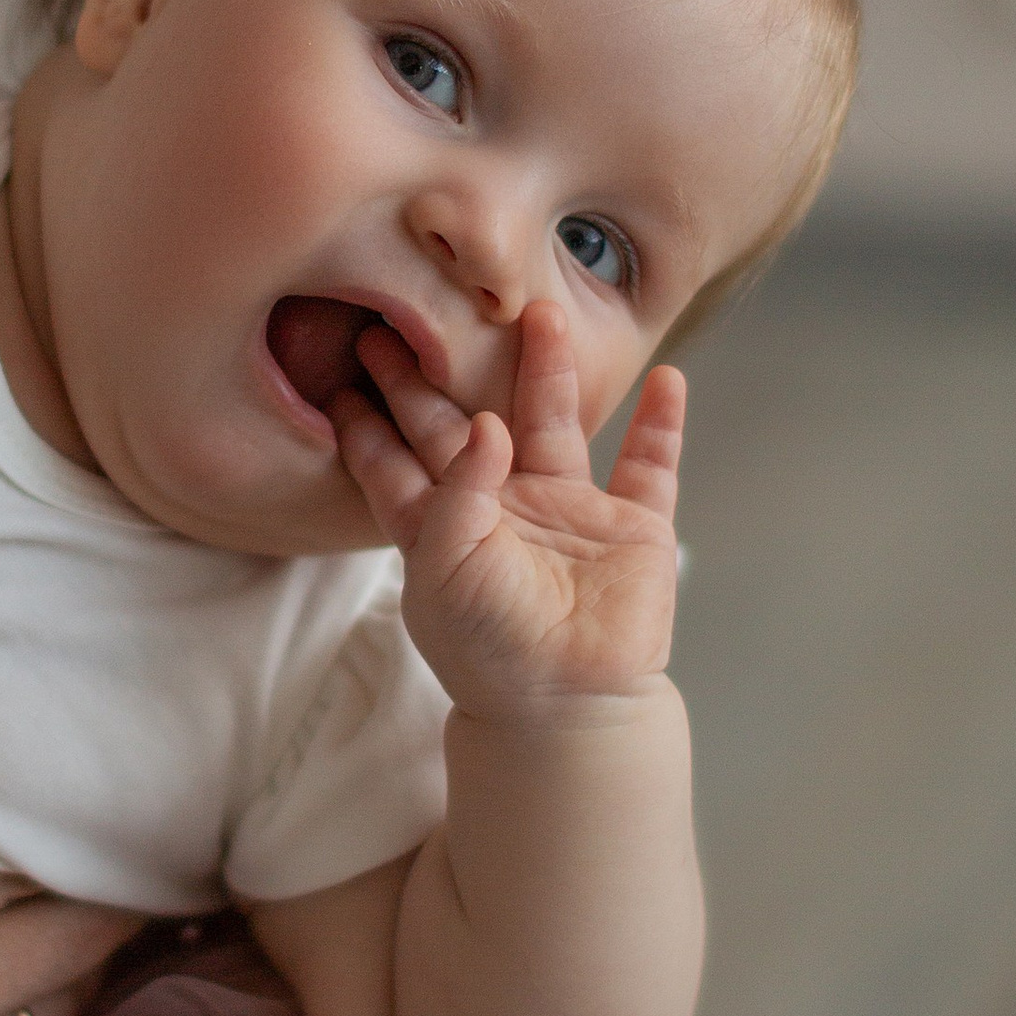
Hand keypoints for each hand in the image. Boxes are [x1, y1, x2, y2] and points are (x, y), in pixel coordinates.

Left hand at [335, 302, 684, 715]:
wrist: (566, 707)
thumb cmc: (488, 646)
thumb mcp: (444, 566)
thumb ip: (456, 489)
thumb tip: (486, 423)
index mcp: (443, 525)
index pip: (397, 459)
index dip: (371, 416)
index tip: (345, 362)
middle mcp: (502, 509)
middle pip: (465, 424)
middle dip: (439, 373)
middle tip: (415, 307)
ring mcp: (569, 514)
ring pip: (555, 423)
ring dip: (550, 370)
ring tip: (545, 311)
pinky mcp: (631, 529)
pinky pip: (651, 466)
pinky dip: (662, 425)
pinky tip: (670, 378)